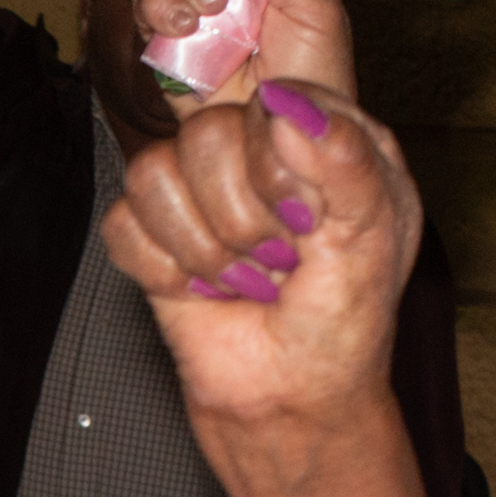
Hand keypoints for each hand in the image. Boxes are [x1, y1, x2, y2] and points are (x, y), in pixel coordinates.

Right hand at [100, 61, 427, 445]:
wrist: (289, 400)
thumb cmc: (343, 323)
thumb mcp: (372, 241)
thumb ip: (345, 162)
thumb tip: (289, 102)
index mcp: (324, 134)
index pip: (273, 96)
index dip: (276, 164)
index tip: (306, 221)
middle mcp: (258, 149)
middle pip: (204, 136)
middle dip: (242, 221)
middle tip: (279, 260)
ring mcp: (200, 187)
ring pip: (153, 174)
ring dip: (204, 251)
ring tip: (244, 279)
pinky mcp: (151, 231)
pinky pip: (123, 223)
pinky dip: (165, 271)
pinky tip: (203, 290)